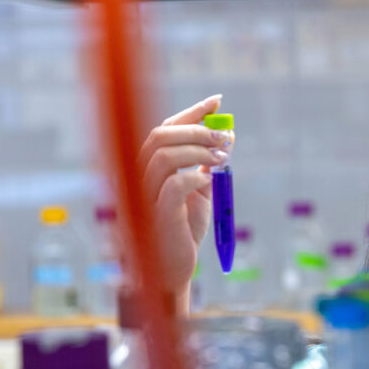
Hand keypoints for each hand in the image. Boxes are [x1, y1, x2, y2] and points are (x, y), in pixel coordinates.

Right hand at [137, 94, 227, 309]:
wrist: (172, 267)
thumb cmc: (183, 229)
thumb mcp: (201, 191)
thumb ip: (208, 164)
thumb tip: (227, 134)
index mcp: (150, 166)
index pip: (166, 127)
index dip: (192, 111)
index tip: (218, 101)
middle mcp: (140, 175)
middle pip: (160, 135)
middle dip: (197, 129)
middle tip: (225, 137)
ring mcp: (145, 194)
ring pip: (163, 155)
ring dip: (197, 150)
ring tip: (223, 157)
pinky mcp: (156, 215)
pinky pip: (172, 186)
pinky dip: (194, 177)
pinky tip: (210, 180)